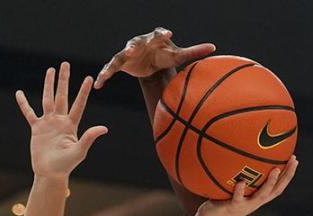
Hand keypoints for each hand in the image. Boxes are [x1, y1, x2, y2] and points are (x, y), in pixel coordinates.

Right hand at [16, 63, 107, 180]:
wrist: (50, 174)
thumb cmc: (66, 165)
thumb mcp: (79, 151)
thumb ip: (89, 138)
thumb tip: (104, 128)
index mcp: (71, 125)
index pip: (78, 105)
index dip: (83, 92)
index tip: (88, 78)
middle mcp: (60, 121)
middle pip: (62, 96)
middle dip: (63, 80)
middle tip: (65, 64)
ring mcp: (48, 123)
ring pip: (47, 100)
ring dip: (48, 85)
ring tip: (50, 70)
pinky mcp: (37, 129)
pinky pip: (29, 113)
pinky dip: (24, 104)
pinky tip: (19, 93)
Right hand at [95, 27, 215, 88]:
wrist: (151, 62)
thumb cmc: (165, 56)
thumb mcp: (178, 55)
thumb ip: (194, 51)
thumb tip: (213, 47)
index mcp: (155, 39)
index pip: (159, 34)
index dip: (162, 34)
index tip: (167, 34)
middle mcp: (140, 43)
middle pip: (136, 42)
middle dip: (134, 45)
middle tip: (132, 48)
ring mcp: (128, 52)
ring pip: (120, 56)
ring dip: (116, 61)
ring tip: (110, 69)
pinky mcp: (120, 63)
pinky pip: (111, 69)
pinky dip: (104, 75)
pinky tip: (99, 85)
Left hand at [193, 158, 298, 215]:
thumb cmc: (219, 202)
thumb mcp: (231, 187)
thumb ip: (237, 174)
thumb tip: (236, 152)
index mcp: (256, 198)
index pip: (278, 186)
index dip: (288, 174)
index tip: (294, 159)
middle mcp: (254, 203)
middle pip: (276, 190)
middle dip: (286, 176)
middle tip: (293, 161)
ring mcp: (244, 206)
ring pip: (261, 196)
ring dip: (270, 183)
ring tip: (275, 170)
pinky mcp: (232, 208)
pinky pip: (237, 199)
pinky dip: (241, 190)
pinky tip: (242, 181)